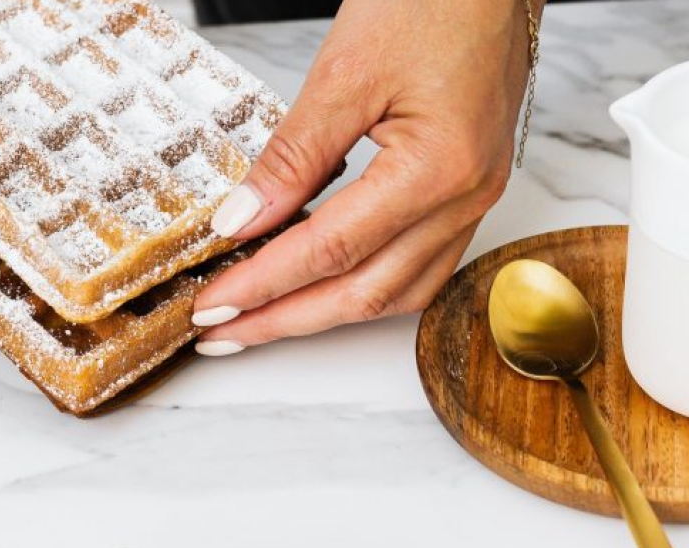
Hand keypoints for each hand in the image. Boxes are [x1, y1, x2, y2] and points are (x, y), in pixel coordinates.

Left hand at [191, 0, 540, 355]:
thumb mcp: (344, 73)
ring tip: (260, 321)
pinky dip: (364, 286)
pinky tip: (321, 288)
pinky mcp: (470, 191)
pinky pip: (419, 267)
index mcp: (439, 168)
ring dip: (323, 315)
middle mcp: (467, 198)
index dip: (263, 283)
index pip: (331, 251)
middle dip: (284, 320)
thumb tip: (240, 222)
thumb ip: (291, 157)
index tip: (212, 305)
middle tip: (221, 333)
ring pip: (396, 293)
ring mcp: (476, 199)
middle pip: (364, 293)